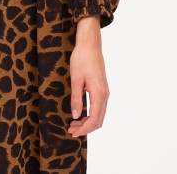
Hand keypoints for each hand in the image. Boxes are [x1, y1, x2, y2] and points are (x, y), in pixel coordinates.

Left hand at [67, 15, 109, 137]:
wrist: (90, 44)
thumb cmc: (82, 59)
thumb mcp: (75, 79)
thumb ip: (76, 98)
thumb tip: (76, 116)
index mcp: (99, 93)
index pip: (94, 119)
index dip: (84, 128)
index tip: (72, 131)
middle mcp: (104, 94)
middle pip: (98, 119)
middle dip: (86, 128)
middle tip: (71, 129)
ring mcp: (105, 91)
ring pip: (99, 114)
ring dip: (88, 121)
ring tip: (74, 123)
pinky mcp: (102, 88)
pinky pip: (99, 107)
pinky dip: (91, 114)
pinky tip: (81, 113)